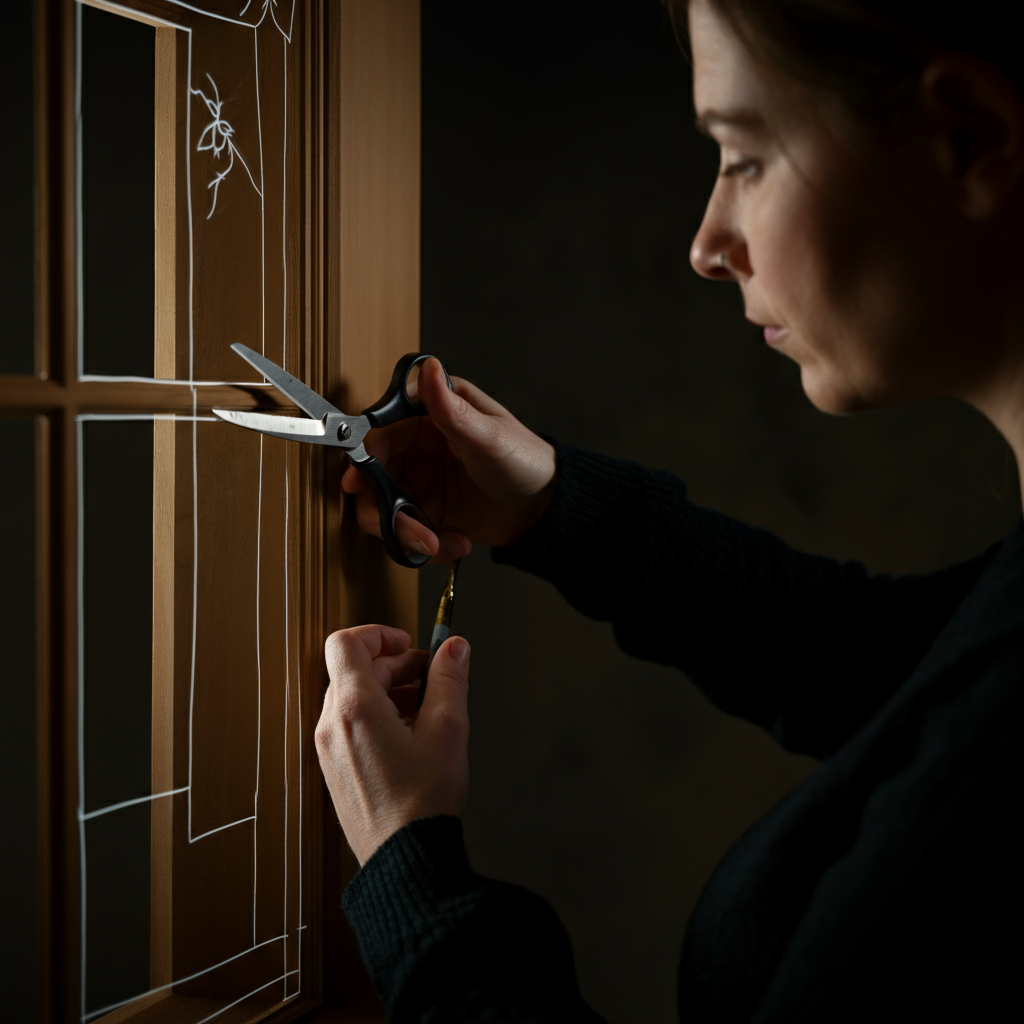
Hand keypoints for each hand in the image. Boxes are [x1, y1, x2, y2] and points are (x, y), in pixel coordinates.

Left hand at [315, 624, 470, 864]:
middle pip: (353, 670)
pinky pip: (349, 725)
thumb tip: (455, 649)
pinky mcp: (334, 769)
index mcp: (355, 708)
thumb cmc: (422, 803)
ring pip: (351, 698)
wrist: (403, 860)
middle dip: (394, 666)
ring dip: (387, 691)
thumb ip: (449, 679)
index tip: (408, 644)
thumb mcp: (448, 729)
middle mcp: (332, 725)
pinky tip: (410, 738)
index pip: (346, 643)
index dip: (379, 634)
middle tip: (430, 677)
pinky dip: (376, 717)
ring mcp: (329, 749)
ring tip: (424, 711)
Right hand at [341, 358, 557, 561]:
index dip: (364, 458)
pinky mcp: (425, 513)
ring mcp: (418, 484)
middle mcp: (417, 450)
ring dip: (405, 534)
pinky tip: (456, 543)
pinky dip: (423, 546)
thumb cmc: (525, 460)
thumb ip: (451, 409)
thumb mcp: (489, 435)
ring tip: (438, 543)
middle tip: (411, 529)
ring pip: (382, 511)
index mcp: (429, 418)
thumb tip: (428, 368)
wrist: (544, 509)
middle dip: (386, 511)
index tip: (359, 482)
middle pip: (372, 479)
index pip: (380, 434)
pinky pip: (403, 534)